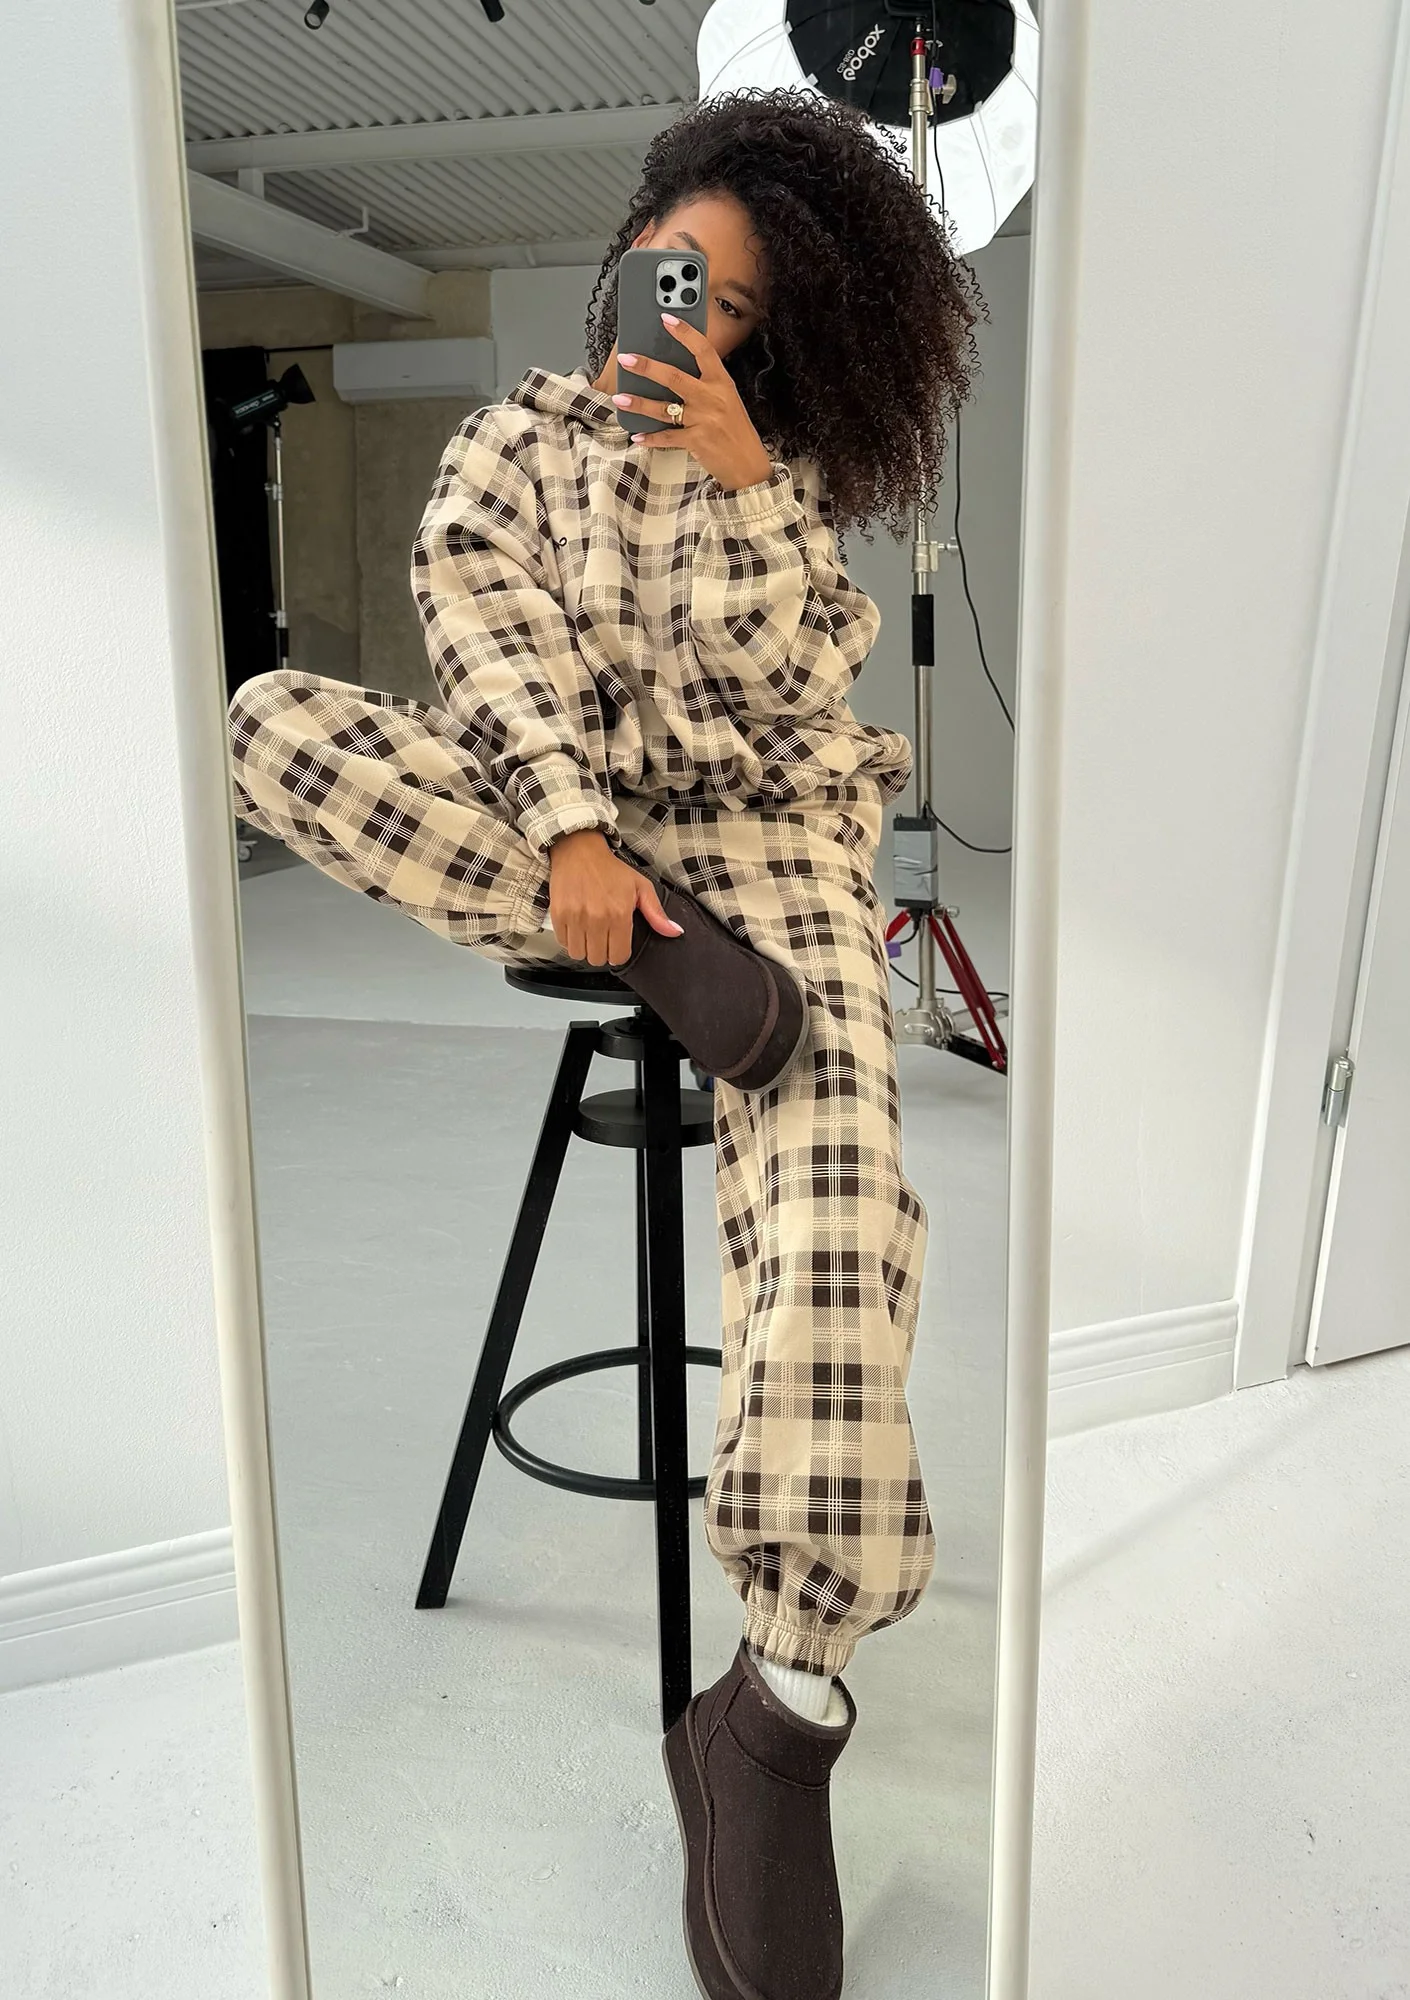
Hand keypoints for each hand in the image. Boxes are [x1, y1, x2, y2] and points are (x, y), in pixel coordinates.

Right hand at [548, 829, 682, 965]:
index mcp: (619, 914)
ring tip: (590, 932)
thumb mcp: (640, 887)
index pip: (619, 957)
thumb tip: (675, 931)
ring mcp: (575, 918)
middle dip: (602, 952)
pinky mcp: (558, 915)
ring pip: (579, 954)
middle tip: (604, 937)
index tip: (618, 943)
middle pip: (598, 959)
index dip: (619, 953)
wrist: (579, 851)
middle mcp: (597, 918)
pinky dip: (570, 939)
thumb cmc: (610, 869)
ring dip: (585, 948)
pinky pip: (563, 943)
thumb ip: (657, 914)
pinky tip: (577, 927)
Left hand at [613, 316, 774, 492]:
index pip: (703, 350)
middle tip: (626, 359)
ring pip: (664, 408)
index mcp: (722, 382)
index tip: (666, 319)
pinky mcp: (697, 441)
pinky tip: (638, 436)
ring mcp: (704, 419)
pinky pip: (667, 437)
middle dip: (647, 367)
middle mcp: (713, 398)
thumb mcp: (727, 401)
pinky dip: (650, 438)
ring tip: (620, 398)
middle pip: (674, 377)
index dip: (684, 333)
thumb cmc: (736, 431)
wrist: (749, 465)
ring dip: (639, 403)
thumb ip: (705, 385)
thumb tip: (671, 373)